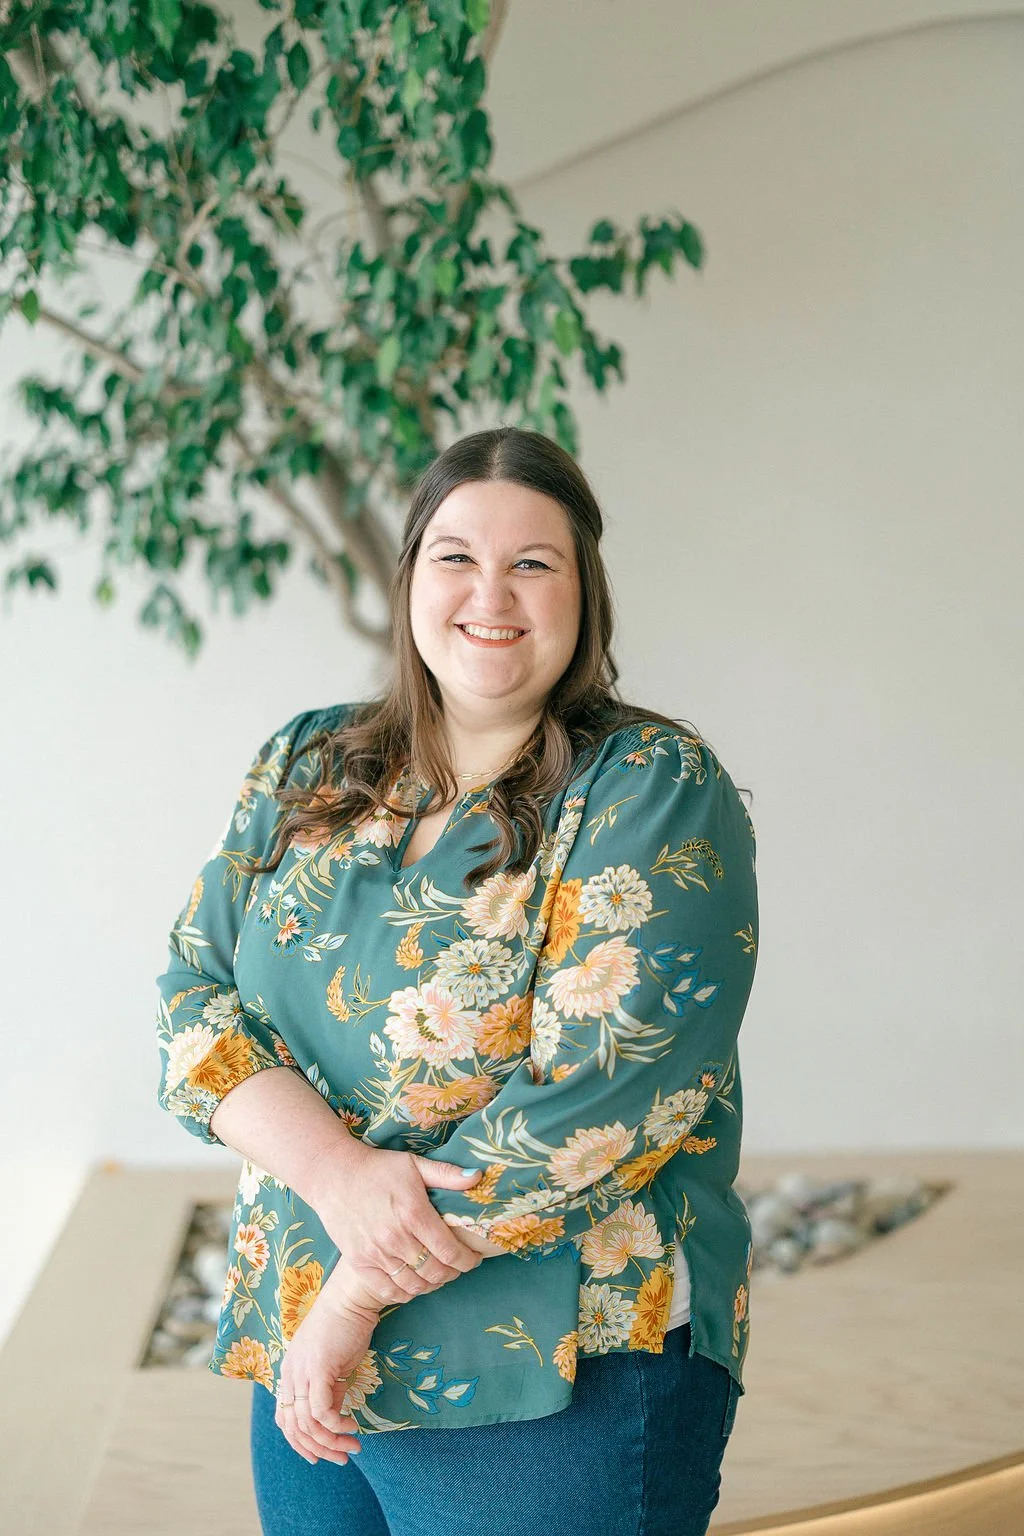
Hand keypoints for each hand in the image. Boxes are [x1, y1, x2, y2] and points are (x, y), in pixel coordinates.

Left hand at [275, 1258, 380, 1466]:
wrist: (351, 1297)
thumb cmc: (345, 1327)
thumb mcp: (333, 1364)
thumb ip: (328, 1389)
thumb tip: (333, 1416)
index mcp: (290, 1373)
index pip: (284, 1421)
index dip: (301, 1444)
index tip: (323, 1454)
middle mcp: (290, 1375)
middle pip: (294, 1428)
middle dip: (319, 1450)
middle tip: (343, 1457)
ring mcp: (302, 1372)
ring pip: (307, 1424)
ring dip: (331, 1442)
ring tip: (353, 1446)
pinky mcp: (318, 1369)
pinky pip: (321, 1410)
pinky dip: (336, 1425)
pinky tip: (352, 1425)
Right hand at [309, 1140, 488, 1304]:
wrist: (333, 1175)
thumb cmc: (378, 1168)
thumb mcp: (414, 1164)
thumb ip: (447, 1174)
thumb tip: (478, 1178)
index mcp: (414, 1213)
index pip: (451, 1251)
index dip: (468, 1261)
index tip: (474, 1258)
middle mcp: (396, 1238)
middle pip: (436, 1272)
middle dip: (454, 1273)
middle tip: (458, 1266)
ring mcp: (376, 1253)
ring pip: (415, 1285)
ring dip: (432, 1284)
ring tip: (438, 1273)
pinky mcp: (359, 1263)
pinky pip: (389, 1291)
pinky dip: (407, 1293)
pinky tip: (414, 1282)